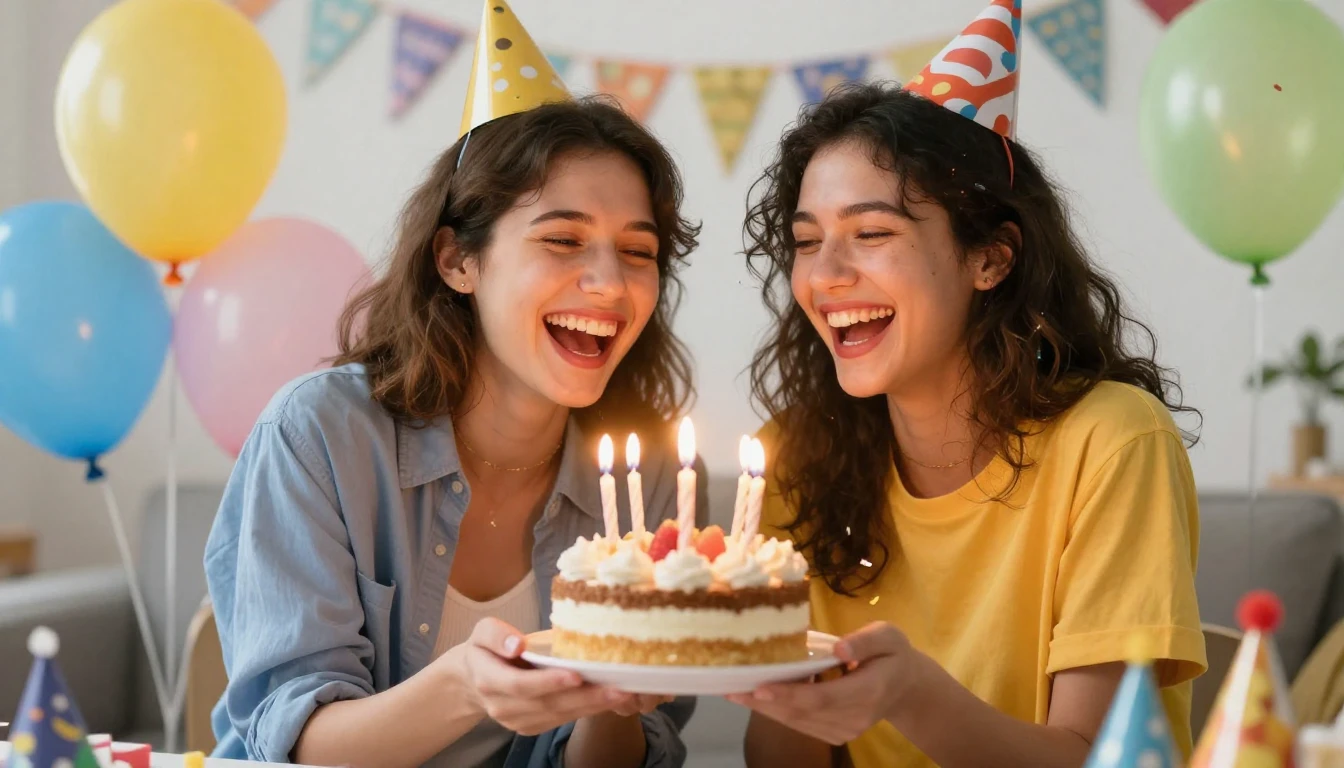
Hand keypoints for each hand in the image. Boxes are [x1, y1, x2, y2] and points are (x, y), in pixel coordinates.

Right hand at [445, 618, 658, 734]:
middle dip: (585, 698)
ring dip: (593, 706)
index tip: (576, 674)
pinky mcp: (532, 726)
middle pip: (548, 704)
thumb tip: (517, 644)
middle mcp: (503, 707)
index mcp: (489, 680)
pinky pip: (562, 720)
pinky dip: (587, 710)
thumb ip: (496, 635)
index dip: (549, 682)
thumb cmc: (485, 648)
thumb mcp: (482, 632)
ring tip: (623, 694)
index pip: (521, 685)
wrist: (473, 678)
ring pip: (559, 715)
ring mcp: (517, 721)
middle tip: (618, 689)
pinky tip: (610, 700)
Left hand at [727, 621, 917, 745]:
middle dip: (763, 702)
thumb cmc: (894, 655)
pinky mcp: (836, 733)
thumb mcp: (889, 636)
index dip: (787, 694)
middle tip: (730, 688)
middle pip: (802, 713)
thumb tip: (837, 647)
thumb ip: (865, 640)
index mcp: (868, 691)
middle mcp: (855, 718)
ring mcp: (845, 730)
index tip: (757, 687)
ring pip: (797, 722)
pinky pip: (802, 724)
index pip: (821, 698)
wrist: (907, 687)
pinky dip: (778, 710)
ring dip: (765, 708)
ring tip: (735, 691)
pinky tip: (759, 696)